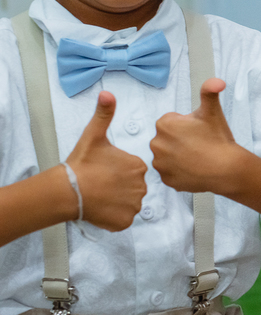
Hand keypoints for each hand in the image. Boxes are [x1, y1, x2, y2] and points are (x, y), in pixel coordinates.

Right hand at [65, 91, 147, 230]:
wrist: (65, 191)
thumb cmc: (80, 163)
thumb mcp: (93, 135)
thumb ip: (103, 114)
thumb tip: (107, 93)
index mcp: (138, 166)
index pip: (133, 170)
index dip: (117, 171)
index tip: (103, 170)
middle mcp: (141, 186)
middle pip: (132, 187)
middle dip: (118, 186)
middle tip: (100, 183)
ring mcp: (133, 206)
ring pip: (128, 203)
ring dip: (117, 201)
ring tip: (100, 195)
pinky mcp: (124, 221)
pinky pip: (123, 218)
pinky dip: (113, 215)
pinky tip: (101, 207)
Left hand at [151, 78, 245, 193]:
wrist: (226, 169)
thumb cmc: (218, 139)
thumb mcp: (213, 112)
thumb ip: (209, 91)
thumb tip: (216, 81)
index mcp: (164, 124)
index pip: (172, 122)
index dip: (188, 126)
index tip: (199, 132)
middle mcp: (156, 144)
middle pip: (169, 140)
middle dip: (181, 141)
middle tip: (200, 145)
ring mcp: (161, 164)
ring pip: (169, 156)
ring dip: (179, 157)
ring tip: (198, 158)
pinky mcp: (166, 180)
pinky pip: (171, 173)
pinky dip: (181, 172)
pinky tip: (194, 169)